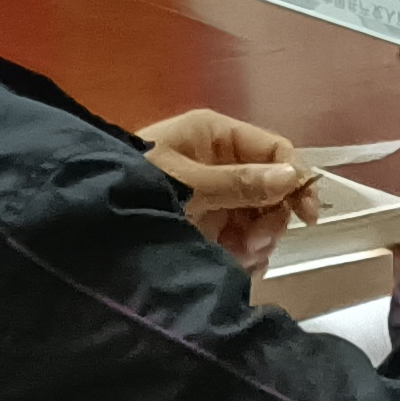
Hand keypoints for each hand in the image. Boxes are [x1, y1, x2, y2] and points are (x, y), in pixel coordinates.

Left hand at [139, 108, 315, 271]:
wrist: (91, 218)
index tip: (307, 217)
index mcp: (215, 135)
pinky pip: (241, 237)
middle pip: (272, 187)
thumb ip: (239, 183)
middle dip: (269, 218)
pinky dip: (243, 253)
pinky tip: (233, 265)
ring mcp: (214, 193)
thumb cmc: (135, 185)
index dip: (296, 179)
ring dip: (256, 240)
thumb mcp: (187, 184)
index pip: (275, 149)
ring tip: (238, 257)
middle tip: (254, 244)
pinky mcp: (206, 223)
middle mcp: (220, 161)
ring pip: (259, 216)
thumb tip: (293, 175)